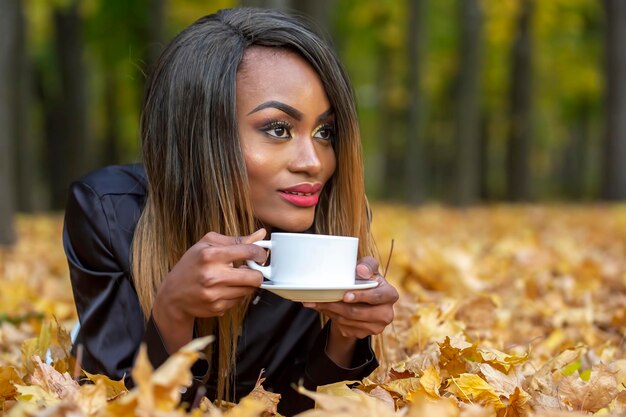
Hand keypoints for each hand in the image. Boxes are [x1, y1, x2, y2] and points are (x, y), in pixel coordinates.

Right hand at [152, 229, 266, 351]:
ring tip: (236, 278)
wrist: (173, 295)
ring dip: (247, 284)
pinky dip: (237, 294)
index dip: (260, 253)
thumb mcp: (207, 244)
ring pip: (249, 290)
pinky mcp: (217, 308)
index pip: (248, 251)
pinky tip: (226, 288)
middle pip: (255, 277)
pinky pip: (239, 300)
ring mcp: (215, 294)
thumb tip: (261, 234)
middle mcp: (213, 275)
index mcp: (211, 255)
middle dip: (258, 273)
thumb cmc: (191, 265)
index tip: (260, 255)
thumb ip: (235, 240)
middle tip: (252, 269)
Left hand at [303, 256, 398, 338]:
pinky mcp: (363, 334)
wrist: (361, 297)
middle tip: (321, 298)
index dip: (361, 296)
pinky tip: (325, 308)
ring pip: (348, 321)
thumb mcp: (368, 268)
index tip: (345, 295)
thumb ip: (367, 265)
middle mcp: (386, 314)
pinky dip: (332, 317)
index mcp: (390, 295)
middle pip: (358, 312)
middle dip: (337, 305)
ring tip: (317, 301)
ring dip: (330, 311)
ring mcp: (375, 327)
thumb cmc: (366, 278)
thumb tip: (361, 270)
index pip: (376, 297)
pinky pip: (344, 327)